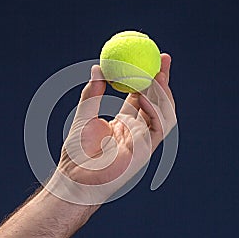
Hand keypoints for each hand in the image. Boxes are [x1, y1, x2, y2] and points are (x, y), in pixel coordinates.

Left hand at [50, 53, 175, 203]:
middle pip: (156, 101)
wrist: (75, 180)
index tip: (147, 57)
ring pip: (163, 113)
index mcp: (123, 123)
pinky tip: (145, 94)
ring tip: (157, 73)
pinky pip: (158, 127)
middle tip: (162, 57)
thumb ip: (92, 94)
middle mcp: (136, 130)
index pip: (141, 96)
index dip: (146, 77)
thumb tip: (96, 68)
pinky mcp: (145, 151)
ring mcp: (142, 141)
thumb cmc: (76, 154)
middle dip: (163, 80)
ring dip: (163, 93)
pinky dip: (156, 110)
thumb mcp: (84, 117)